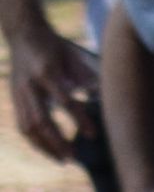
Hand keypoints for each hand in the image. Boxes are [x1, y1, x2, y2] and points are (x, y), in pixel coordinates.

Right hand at [6, 19, 94, 161]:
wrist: (23, 31)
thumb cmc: (53, 44)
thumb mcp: (72, 55)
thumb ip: (85, 75)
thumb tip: (100, 94)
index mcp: (46, 71)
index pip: (64, 100)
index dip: (79, 119)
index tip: (93, 135)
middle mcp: (30, 84)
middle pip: (41, 120)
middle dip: (57, 142)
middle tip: (73, 158)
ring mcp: (19, 91)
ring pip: (28, 126)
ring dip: (45, 146)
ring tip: (62, 160)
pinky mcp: (14, 97)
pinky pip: (22, 124)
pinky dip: (35, 140)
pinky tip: (48, 150)